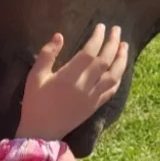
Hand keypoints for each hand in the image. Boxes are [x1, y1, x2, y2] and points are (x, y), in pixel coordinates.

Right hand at [16, 24, 127, 141]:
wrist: (41, 133)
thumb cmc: (35, 103)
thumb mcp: (35, 76)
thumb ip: (47, 55)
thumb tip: (59, 36)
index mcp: (69, 76)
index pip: (90, 52)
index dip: (97, 38)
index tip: (102, 27)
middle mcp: (85, 86)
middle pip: (105, 61)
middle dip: (113, 43)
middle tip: (117, 30)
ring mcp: (92, 97)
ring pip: (113, 75)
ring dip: (121, 59)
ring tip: (124, 46)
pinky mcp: (95, 107)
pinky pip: (111, 90)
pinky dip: (118, 78)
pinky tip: (120, 69)